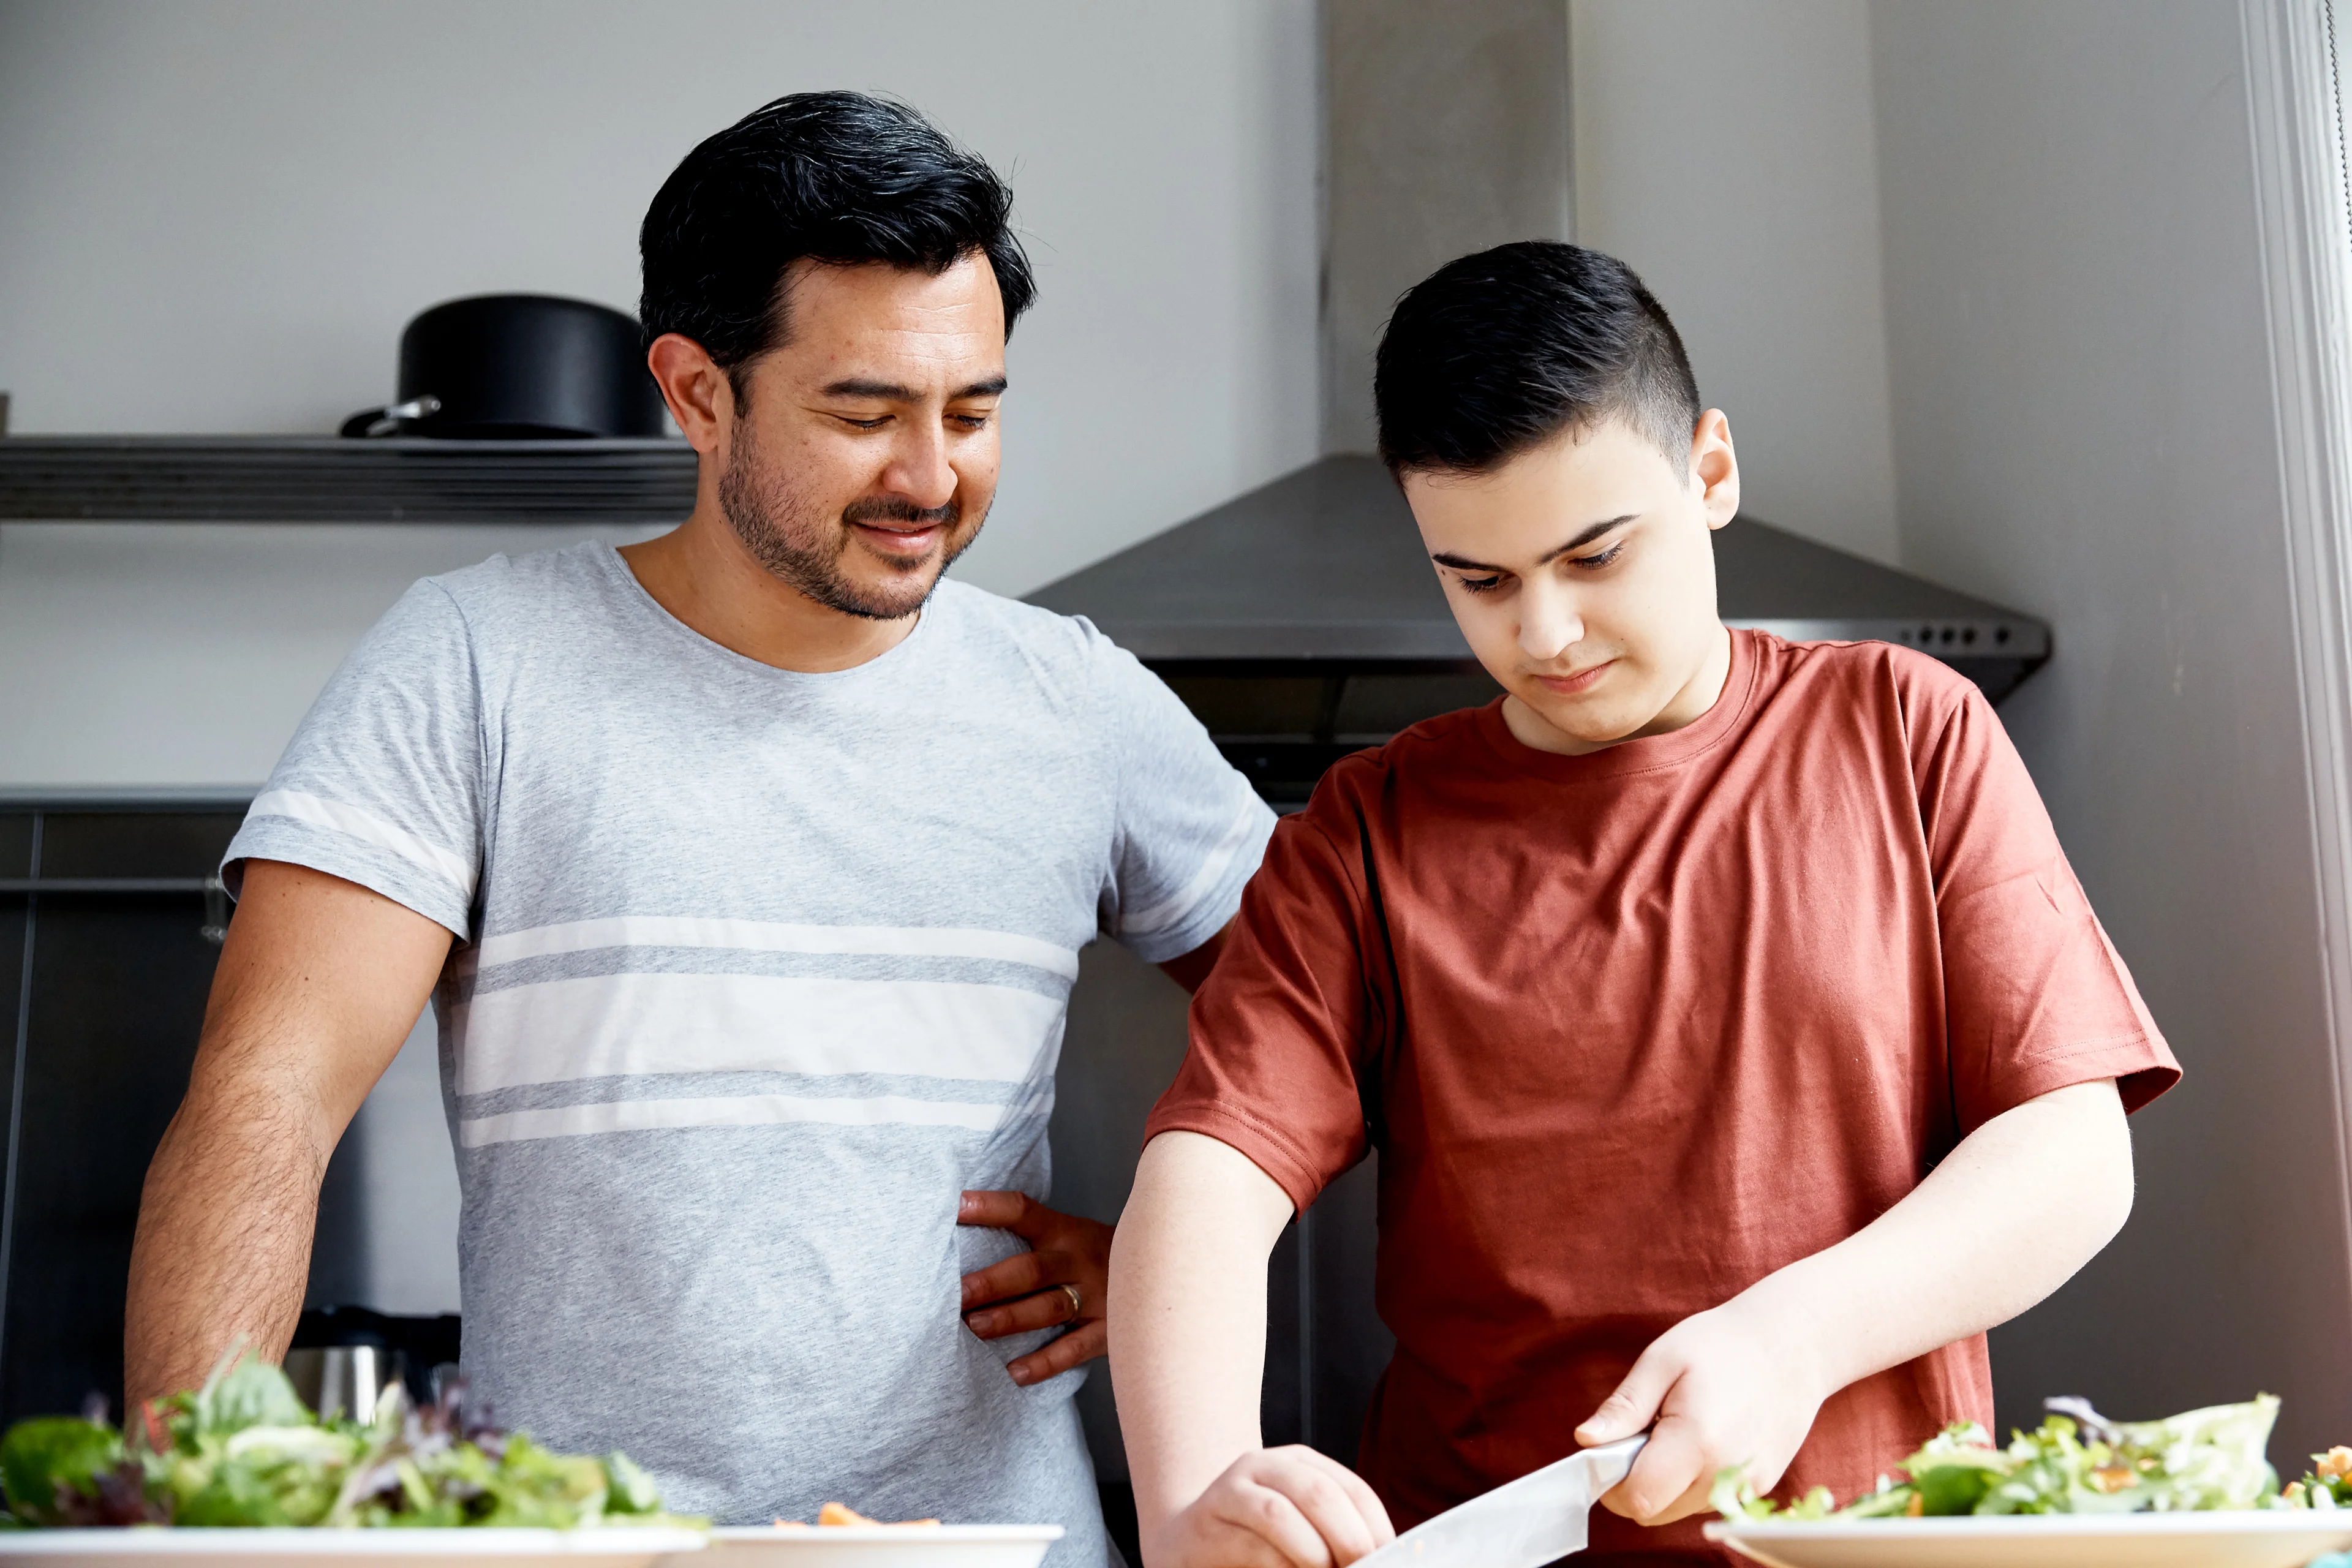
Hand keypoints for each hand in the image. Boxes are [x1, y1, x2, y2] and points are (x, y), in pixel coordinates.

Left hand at [957, 1190, 1111, 1384]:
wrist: (1169, 1269)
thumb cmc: (1099, 1255)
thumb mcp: (1072, 1233)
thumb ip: (1031, 1235)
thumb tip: (965, 1225)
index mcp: (1065, 1231)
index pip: (1024, 1212)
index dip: (990, 1207)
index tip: (956, 1205)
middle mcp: (1080, 1261)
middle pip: (1033, 1269)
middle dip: (993, 1281)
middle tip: (957, 1293)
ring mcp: (1098, 1297)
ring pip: (1051, 1308)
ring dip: (1011, 1318)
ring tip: (975, 1328)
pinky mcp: (1109, 1332)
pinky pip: (1075, 1349)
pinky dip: (1045, 1362)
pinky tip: (1015, 1373)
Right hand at [1149, 1446, 1393, 1567]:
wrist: (1187, 1538)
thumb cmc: (1256, 1539)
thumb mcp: (1302, 1526)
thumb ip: (1335, 1535)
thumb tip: (1382, 1558)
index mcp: (1299, 1462)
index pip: (1353, 1490)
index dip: (1376, 1530)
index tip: (1390, 1561)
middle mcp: (1263, 1466)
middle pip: (1318, 1494)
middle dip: (1349, 1539)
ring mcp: (1229, 1492)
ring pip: (1279, 1515)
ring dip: (1312, 1555)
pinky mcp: (1205, 1524)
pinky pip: (1250, 1547)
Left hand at [1574, 1298, 1830, 1525]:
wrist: (1794, 1344)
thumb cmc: (1723, 1344)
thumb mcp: (1662, 1361)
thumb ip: (1623, 1408)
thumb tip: (1585, 1441)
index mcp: (1696, 1441)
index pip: (1639, 1500)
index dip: (1611, 1484)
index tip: (1608, 1452)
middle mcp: (1726, 1474)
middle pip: (1656, 1512)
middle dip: (1636, 1482)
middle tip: (1644, 1431)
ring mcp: (1748, 1485)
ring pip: (1680, 1509)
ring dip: (1666, 1482)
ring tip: (1678, 1428)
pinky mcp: (1760, 1486)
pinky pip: (1708, 1499)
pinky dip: (1693, 1480)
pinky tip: (1704, 1436)